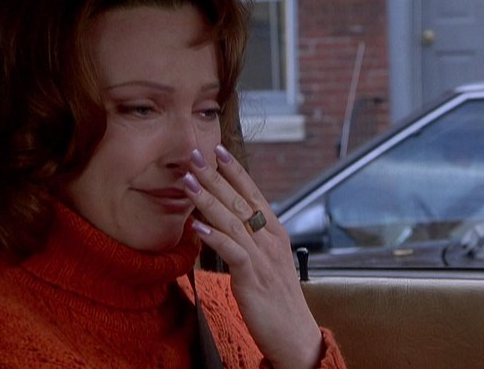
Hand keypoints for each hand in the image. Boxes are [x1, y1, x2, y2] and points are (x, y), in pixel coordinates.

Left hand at [183, 145, 322, 368]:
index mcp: (275, 232)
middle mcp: (271, 239)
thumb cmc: (278, 300)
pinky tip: (196, 226)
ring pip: (233, 221)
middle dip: (216, 176)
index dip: (235, 171)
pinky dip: (214, 237)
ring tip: (188, 182)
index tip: (218, 149)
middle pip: (240, 200)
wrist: (295, 335)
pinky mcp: (254, 278)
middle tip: (195, 154)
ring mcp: (264, 257)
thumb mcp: (267, 262)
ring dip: (208, 199)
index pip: (253, 193)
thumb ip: (251, 239)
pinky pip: (233, 251)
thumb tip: (228, 222)